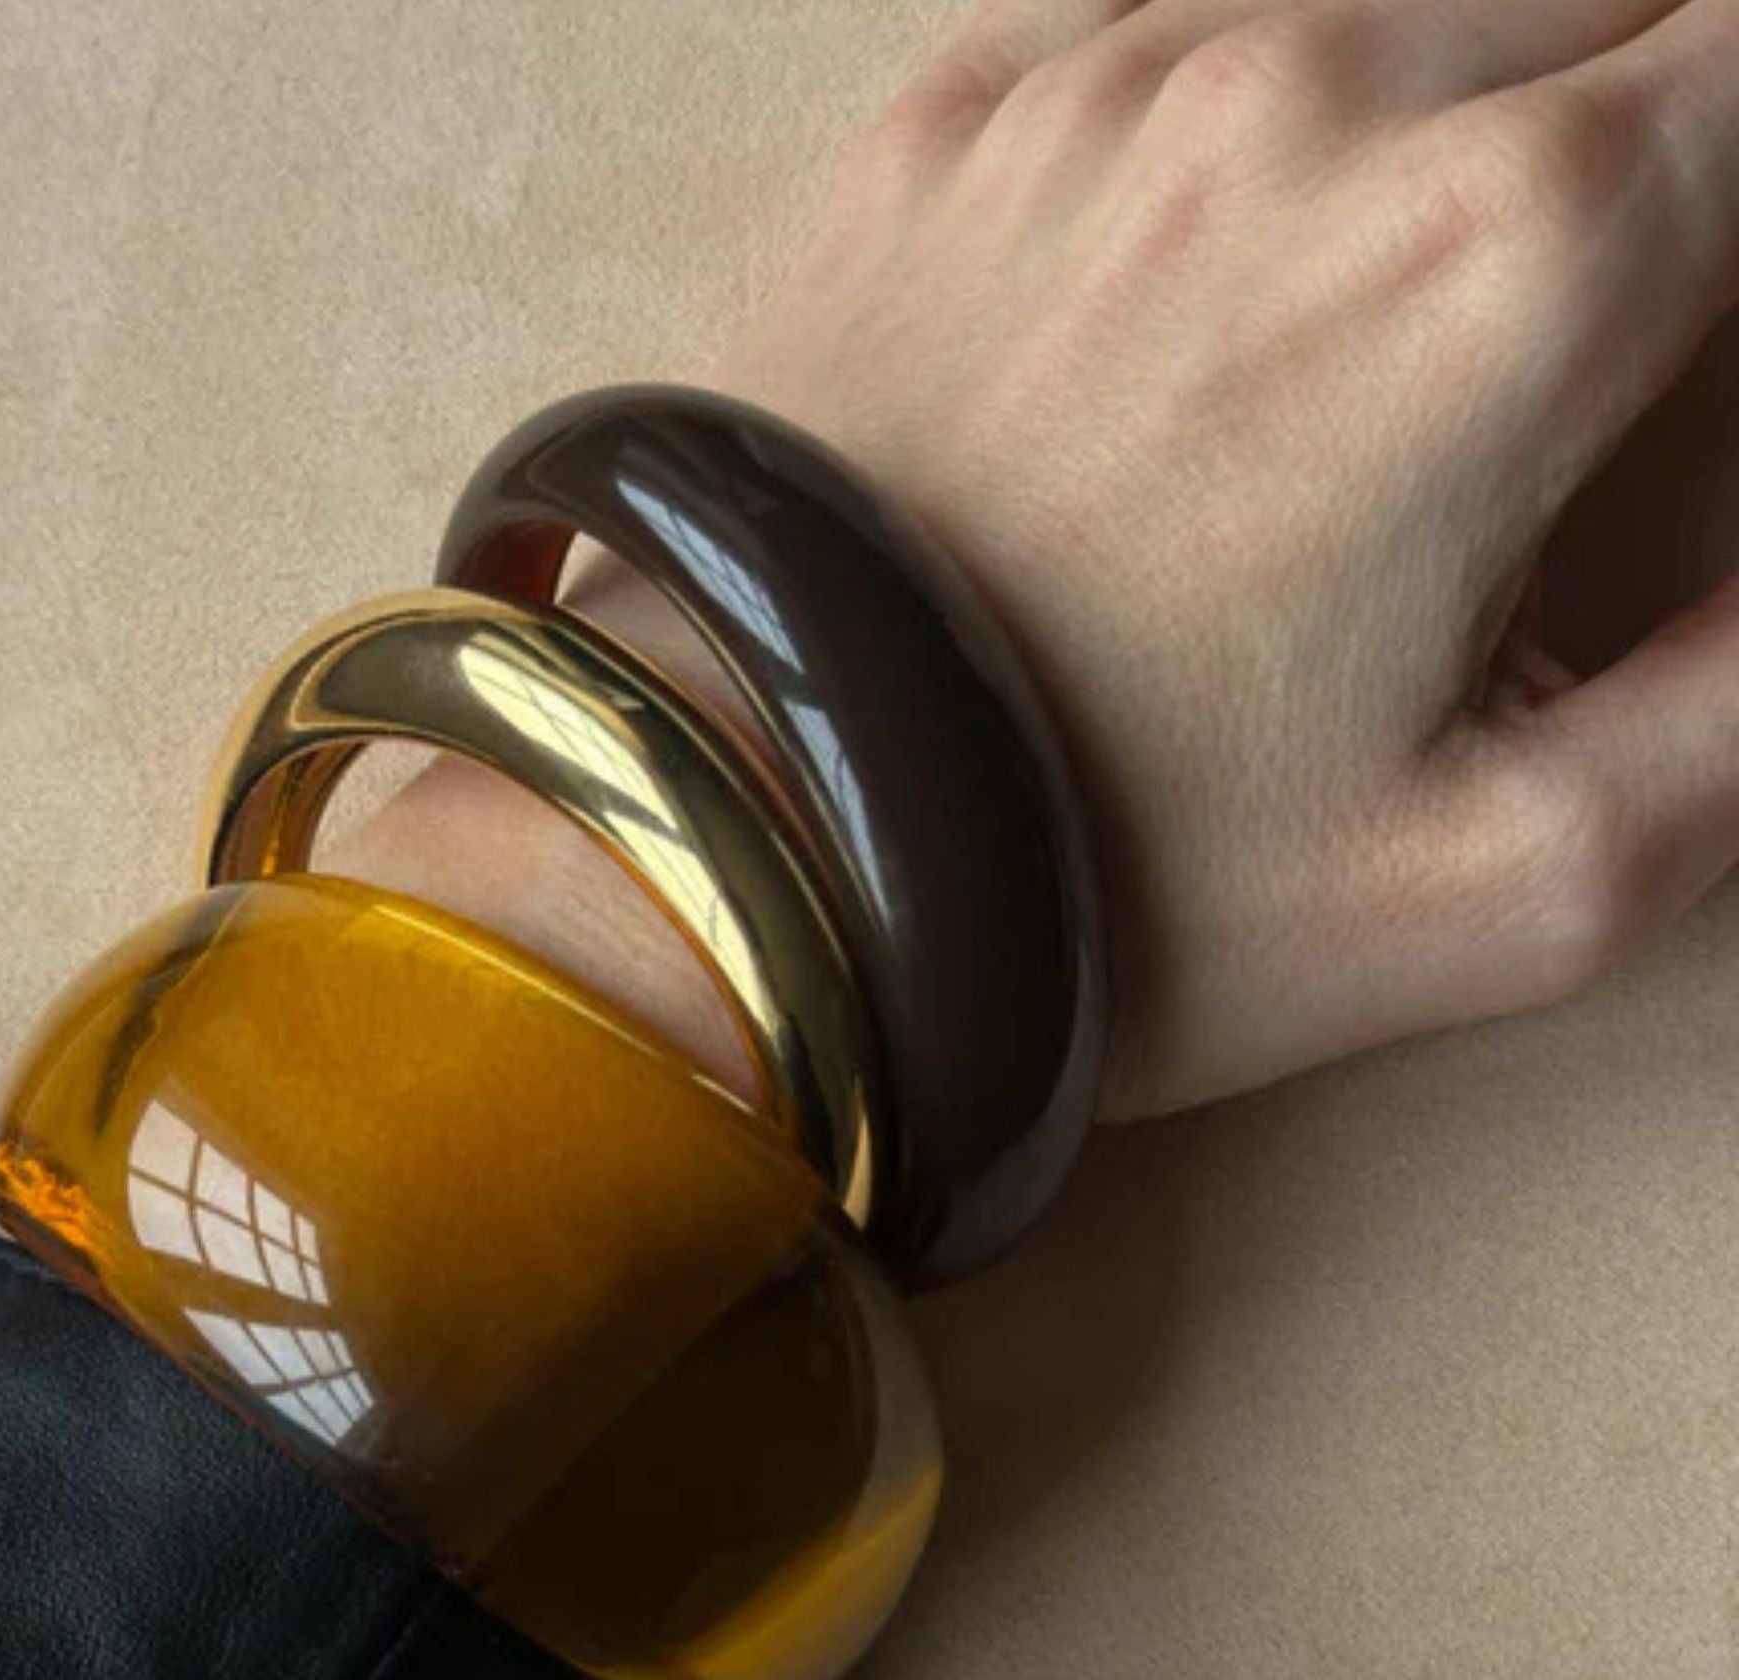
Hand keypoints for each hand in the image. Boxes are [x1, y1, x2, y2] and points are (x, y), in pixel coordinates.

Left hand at [702, 0, 1738, 1117]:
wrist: (743, 848)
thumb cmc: (1092, 883)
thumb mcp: (1499, 881)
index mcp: (1501, 264)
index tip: (1685, 363)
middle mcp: (1305, 105)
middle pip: (1601, 18)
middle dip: (1635, 172)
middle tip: (1545, 396)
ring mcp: (1094, 95)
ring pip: (1386, 9)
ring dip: (1437, 141)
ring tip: (1359, 376)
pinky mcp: (939, 138)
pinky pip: (1165, 45)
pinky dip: (1241, 138)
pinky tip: (1192, 315)